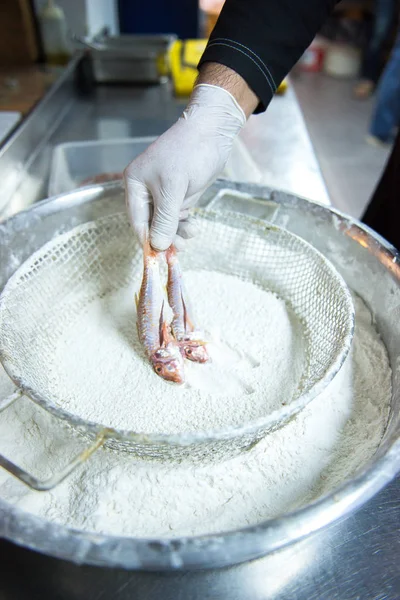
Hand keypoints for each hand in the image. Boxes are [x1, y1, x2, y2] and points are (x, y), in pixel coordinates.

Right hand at [124, 83, 246, 250]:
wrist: (213, 132)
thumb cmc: (189, 153)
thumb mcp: (174, 188)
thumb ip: (165, 218)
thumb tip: (158, 245)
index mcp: (135, 184)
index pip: (137, 220)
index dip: (147, 240)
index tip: (158, 257)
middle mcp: (146, 190)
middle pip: (151, 224)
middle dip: (164, 237)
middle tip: (178, 250)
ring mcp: (164, 194)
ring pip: (166, 223)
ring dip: (177, 233)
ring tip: (190, 235)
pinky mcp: (180, 195)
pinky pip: (178, 217)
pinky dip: (185, 225)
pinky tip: (193, 227)